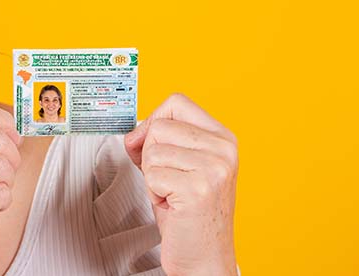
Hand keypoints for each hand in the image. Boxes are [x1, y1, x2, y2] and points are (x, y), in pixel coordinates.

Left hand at [124, 93, 238, 275]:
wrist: (203, 256)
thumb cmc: (188, 213)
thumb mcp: (181, 166)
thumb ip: (162, 141)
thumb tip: (134, 132)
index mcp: (223, 138)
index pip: (176, 102)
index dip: (152, 120)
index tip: (149, 142)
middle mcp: (224, 149)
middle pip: (159, 126)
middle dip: (150, 155)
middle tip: (167, 180)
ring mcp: (214, 168)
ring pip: (152, 151)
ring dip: (151, 177)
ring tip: (172, 194)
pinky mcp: (199, 188)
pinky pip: (152, 175)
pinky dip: (153, 192)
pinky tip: (173, 205)